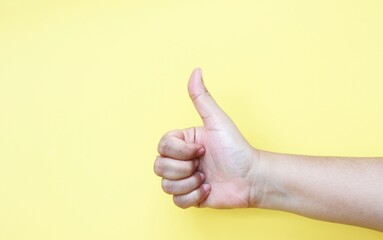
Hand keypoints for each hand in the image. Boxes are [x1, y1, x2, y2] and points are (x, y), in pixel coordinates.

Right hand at [154, 68, 260, 208]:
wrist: (252, 178)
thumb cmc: (237, 148)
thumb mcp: (217, 121)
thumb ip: (202, 98)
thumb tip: (196, 70)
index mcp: (183, 142)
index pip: (162, 146)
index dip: (181, 151)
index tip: (202, 149)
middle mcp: (181, 160)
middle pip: (159, 167)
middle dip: (184, 168)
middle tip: (203, 165)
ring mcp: (184, 179)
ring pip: (166, 185)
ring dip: (189, 183)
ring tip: (207, 178)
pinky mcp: (190, 197)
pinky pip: (176, 201)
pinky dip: (194, 196)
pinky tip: (209, 189)